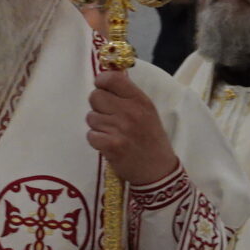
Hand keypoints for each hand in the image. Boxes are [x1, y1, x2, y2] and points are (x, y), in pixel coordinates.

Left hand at [86, 68, 179, 188]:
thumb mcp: (147, 112)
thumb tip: (104, 79)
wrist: (158, 170)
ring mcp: (120, 128)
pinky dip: (97, 141)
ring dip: (98, 126)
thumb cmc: (151, 139)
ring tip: (112, 133)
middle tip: (108, 117)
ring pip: (91, 117)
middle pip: (95, 96)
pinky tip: (109, 144)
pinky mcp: (111, 145)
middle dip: (98, 106)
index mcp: (140, 100)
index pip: (112, 78)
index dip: (101, 82)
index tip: (102, 88)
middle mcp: (131, 111)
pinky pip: (90, 135)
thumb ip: (128, 96)